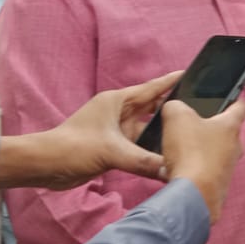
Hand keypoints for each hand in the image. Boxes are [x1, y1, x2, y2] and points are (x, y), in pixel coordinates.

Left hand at [2, 70, 183, 189]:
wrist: (45, 165)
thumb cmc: (72, 147)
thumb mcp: (112, 152)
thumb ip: (143, 161)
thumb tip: (171, 170)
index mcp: (117, 102)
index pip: (151, 88)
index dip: (171, 81)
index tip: (190, 73)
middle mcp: (118, 113)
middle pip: (152, 108)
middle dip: (172, 107)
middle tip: (199, 107)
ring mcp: (116, 131)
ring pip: (146, 129)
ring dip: (162, 132)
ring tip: (187, 132)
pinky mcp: (113, 148)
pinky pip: (139, 146)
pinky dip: (151, 149)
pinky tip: (166, 155)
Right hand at [161, 98, 244, 221]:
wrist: (193, 194)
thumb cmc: (191, 151)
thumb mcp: (176, 117)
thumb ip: (175, 106)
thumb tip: (174, 108)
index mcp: (230, 126)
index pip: (240, 107)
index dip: (233, 100)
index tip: (227, 98)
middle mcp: (235, 147)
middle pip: (226, 132)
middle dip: (211, 127)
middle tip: (192, 124)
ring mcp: (228, 168)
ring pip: (217, 153)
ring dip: (202, 150)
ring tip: (182, 148)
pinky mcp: (219, 185)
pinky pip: (208, 172)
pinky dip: (196, 168)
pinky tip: (180, 169)